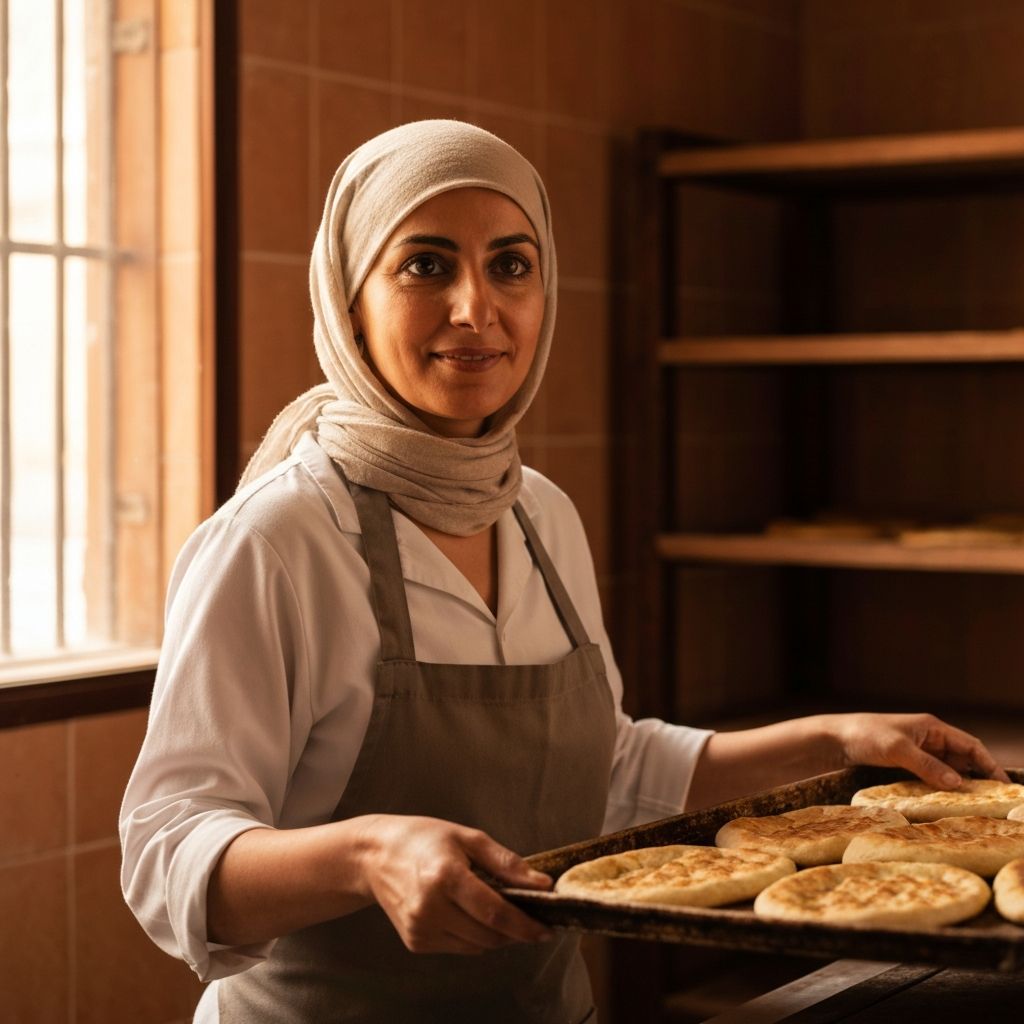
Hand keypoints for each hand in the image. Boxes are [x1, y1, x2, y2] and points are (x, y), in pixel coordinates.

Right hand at [355, 814, 553, 954]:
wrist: (376, 855)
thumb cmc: (424, 839)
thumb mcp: (468, 837)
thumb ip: (506, 863)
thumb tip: (542, 884)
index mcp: (445, 876)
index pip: (494, 913)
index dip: (525, 925)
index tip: (547, 929)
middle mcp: (430, 907)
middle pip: (488, 935)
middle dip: (514, 930)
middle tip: (528, 915)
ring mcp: (420, 928)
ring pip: (477, 946)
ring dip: (495, 934)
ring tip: (495, 909)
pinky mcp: (415, 942)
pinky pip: (459, 948)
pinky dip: (473, 936)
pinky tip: (468, 913)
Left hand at [830, 712, 1010, 788]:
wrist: (835, 738)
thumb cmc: (865, 735)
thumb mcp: (897, 750)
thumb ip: (927, 766)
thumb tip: (958, 784)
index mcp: (933, 727)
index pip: (971, 745)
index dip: (989, 765)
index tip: (1004, 786)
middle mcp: (930, 737)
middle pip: (963, 758)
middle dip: (978, 778)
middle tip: (993, 802)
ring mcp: (918, 749)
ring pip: (948, 768)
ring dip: (959, 784)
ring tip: (974, 806)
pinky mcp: (906, 761)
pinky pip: (932, 774)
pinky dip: (941, 786)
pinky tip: (946, 801)